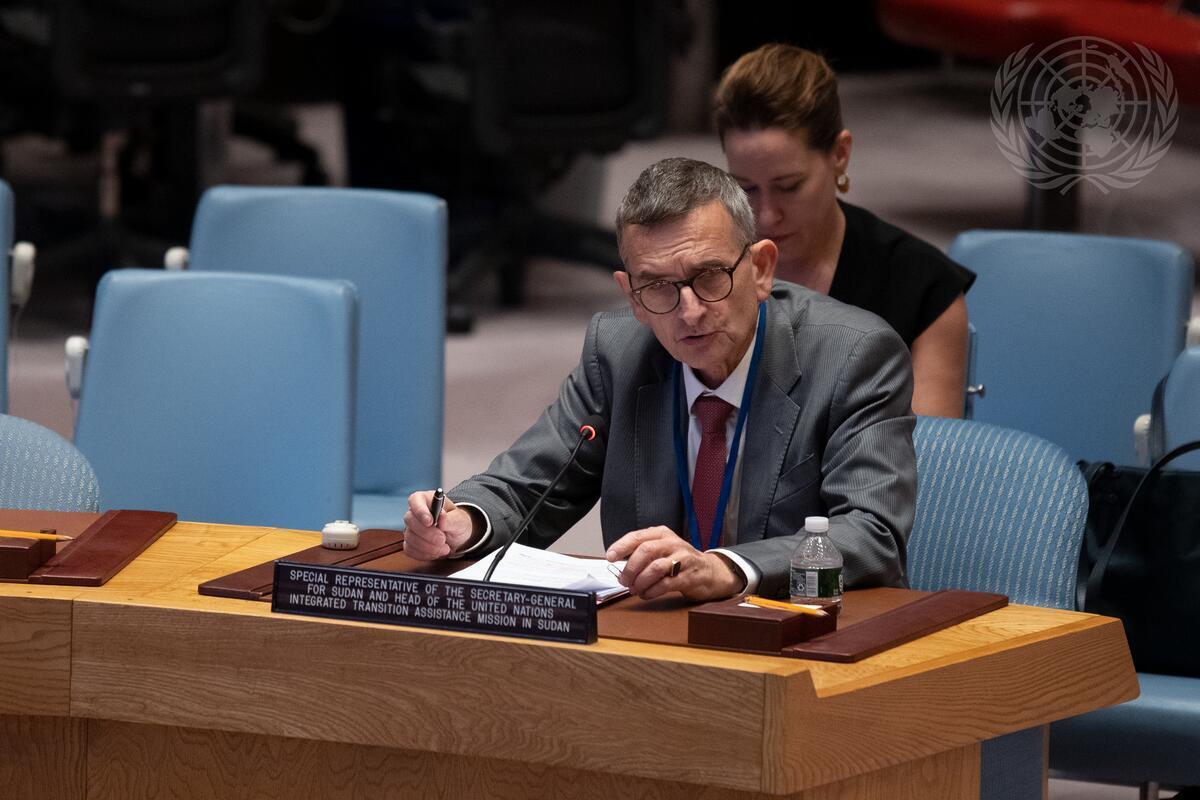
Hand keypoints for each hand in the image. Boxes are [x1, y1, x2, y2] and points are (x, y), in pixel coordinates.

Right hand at [402, 491, 476, 559]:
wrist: (459, 537)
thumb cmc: (458, 523)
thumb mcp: (460, 520)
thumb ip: (450, 519)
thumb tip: (441, 517)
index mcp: (426, 500)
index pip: (415, 500)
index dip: (420, 511)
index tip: (430, 522)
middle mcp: (415, 513)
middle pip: (410, 520)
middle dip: (427, 533)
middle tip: (442, 539)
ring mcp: (411, 528)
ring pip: (409, 537)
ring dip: (428, 546)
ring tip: (445, 548)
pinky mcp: (410, 543)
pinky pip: (410, 550)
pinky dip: (425, 554)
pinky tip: (437, 552)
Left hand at [605, 527, 745, 600]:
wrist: (710, 572)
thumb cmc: (680, 561)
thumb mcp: (662, 549)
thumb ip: (642, 553)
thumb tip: (617, 564)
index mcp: (662, 534)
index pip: (637, 536)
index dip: (621, 547)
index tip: (609, 557)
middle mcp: (673, 543)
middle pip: (646, 551)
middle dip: (630, 568)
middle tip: (624, 580)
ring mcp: (683, 559)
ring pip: (655, 568)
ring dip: (641, 582)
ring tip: (635, 589)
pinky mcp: (689, 576)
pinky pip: (666, 584)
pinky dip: (652, 591)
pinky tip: (647, 594)